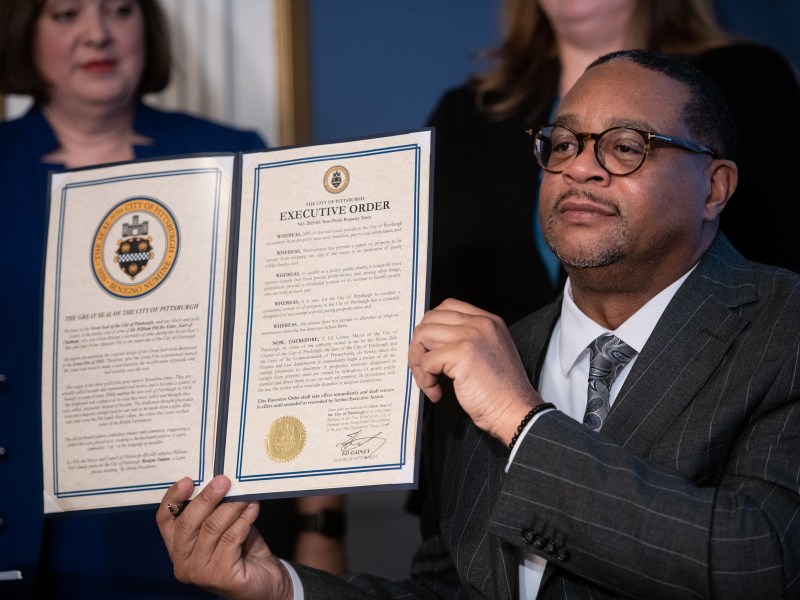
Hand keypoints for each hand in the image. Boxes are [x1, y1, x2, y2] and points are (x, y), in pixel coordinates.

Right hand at [157, 475, 293, 599]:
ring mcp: (199, 571)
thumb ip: (215, 510)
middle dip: (206, 498)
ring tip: (245, 495)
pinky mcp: (220, 575)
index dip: (172, 498)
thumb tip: (220, 482)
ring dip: (231, 506)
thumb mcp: (223, 526)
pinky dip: (243, 519)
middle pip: (187, 523)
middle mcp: (182, 562)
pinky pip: (231, 538)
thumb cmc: (241, 550)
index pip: (165, 520)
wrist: (265, 582)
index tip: (188, 480)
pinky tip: (253, 509)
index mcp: (177, 547)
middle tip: (224, 481)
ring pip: (211, 528)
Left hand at [408, 298, 541, 444]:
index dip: (432, 329)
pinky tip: (437, 392)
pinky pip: (426, 361)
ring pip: (423, 336)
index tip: (431, 351)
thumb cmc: (501, 393)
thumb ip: (465, 340)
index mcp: (488, 321)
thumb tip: (430, 342)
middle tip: (426, 370)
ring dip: (419, 363)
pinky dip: (425, 380)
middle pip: (430, 319)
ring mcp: (471, 336)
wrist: (515, 412)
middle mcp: (480, 323)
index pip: (447, 307)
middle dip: (419, 346)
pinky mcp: (461, 354)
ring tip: (431, 382)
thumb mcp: (488, 354)